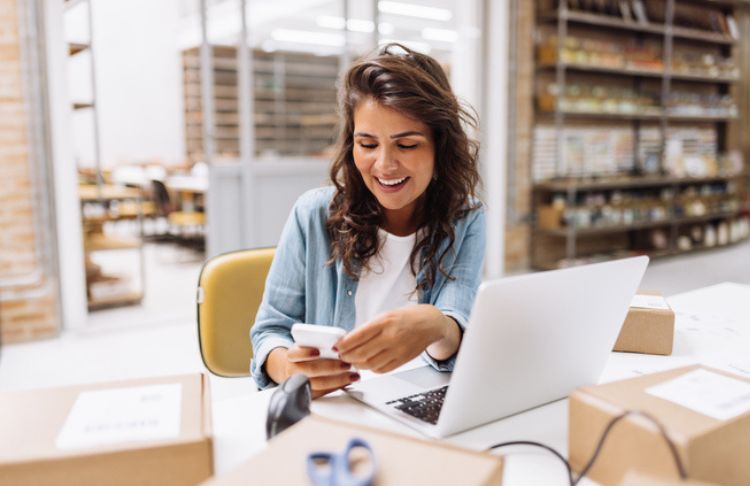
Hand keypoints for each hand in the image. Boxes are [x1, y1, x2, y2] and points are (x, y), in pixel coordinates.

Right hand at [266, 346, 359, 398]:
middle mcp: (293, 370)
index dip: (306, 353)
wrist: (294, 369)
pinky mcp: (308, 395)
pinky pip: (323, 393)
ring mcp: (299, 384)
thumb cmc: (306, 354)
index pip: (295, 354)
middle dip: (331, 367)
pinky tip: (347, 382)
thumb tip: (340, 341)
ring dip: (338, 380)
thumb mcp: (308, 345)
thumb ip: (319, 343)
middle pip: (311, 370)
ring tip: (352, 375)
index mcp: (292, 355)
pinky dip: (337, 387)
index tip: (318, 351)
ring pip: (319, 384)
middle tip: (346, 364)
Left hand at [335, 305, 459, 373]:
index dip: (343, 344)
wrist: (429, 323)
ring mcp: (397, 350)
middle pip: (361, 353)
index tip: (336, 346)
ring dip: (357, 365)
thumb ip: (368, 328)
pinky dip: (371, 369)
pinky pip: (382, 369)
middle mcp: (391, 336)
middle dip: (347, 357)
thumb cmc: (406, 318)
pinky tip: (367, 364)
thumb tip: (349, 340)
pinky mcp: (403, 360)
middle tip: (341, 356)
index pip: (358, 336)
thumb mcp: (385, 316)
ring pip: (370, 364)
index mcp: (384, 322)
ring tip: (353, 361)